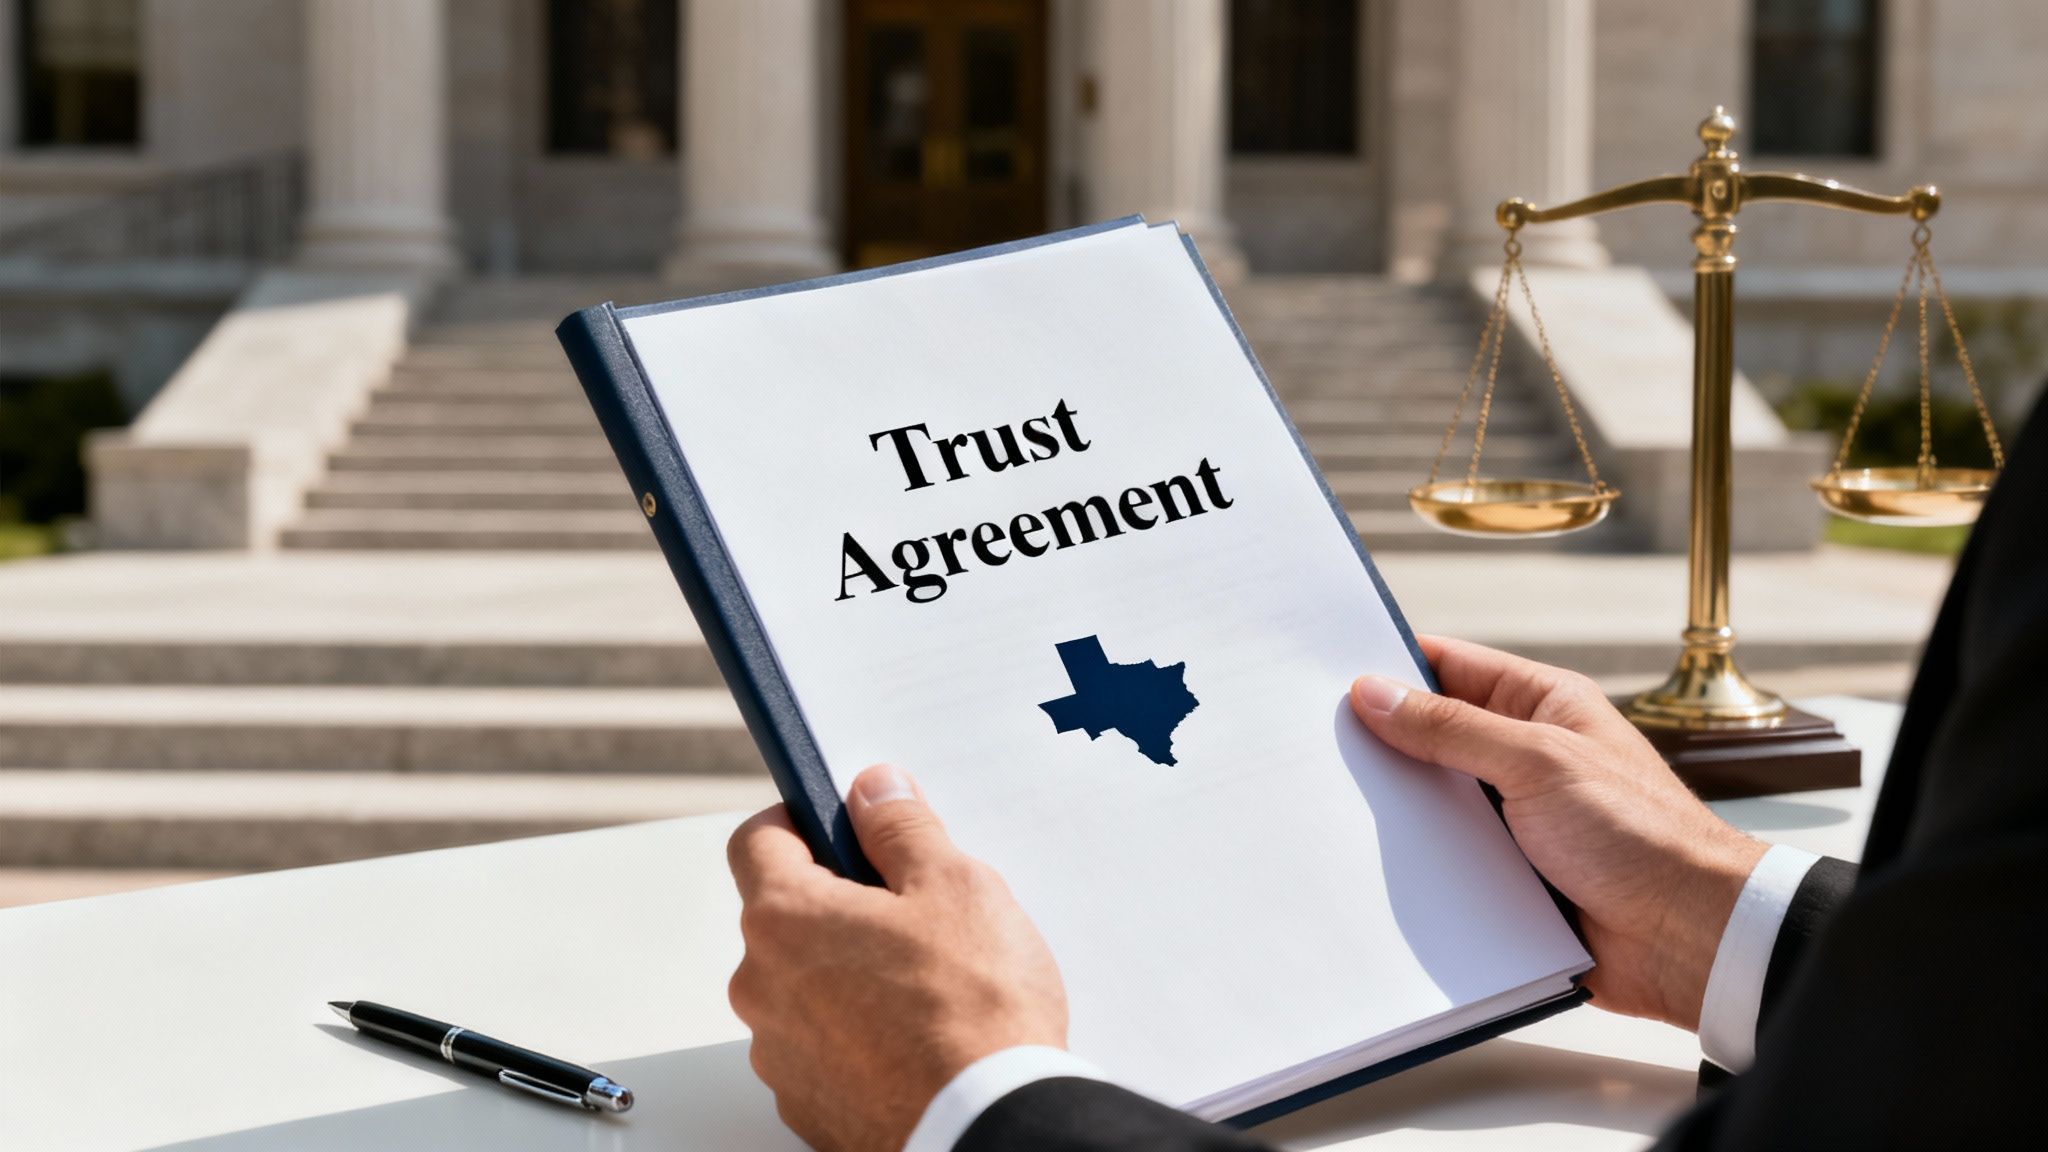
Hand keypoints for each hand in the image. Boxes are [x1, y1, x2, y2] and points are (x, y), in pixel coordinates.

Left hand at [727, 764, 1067, 1151]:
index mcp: (785, 918)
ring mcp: (779, 1052)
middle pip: (785, 916)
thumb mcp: (954, 886)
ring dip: (847, 973)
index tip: (840, 823)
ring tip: (926, 985)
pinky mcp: (805, 1103)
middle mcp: (762, 986)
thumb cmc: (973, 1011)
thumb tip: (873, 790)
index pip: (756, 840)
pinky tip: (916, 1038)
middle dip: (840, 904)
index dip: (800, 820)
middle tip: (912, 912)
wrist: (984, 1127)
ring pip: (804, 985)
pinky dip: (856, 1034)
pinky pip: (821, 1046)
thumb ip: (902, 827)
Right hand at [1350, 635, 1765, 1030]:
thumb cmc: (1642, 835)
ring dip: (1399, 811)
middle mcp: (1526, 757)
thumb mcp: (1538, 761)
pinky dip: (1417, 865)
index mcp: (1544, 706)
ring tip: (1334, 805)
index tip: (1330, 673)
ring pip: (1433, 803)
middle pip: (1432, 736)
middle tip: (1316, 743)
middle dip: (1383, 743)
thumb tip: (1375, 692)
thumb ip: (1451, 727)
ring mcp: (1515, 818)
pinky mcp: (1507, 876)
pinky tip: (1375, 866)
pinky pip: (1445, 862)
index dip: (1392, 666)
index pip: (1450, 666)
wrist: (1687, 937)